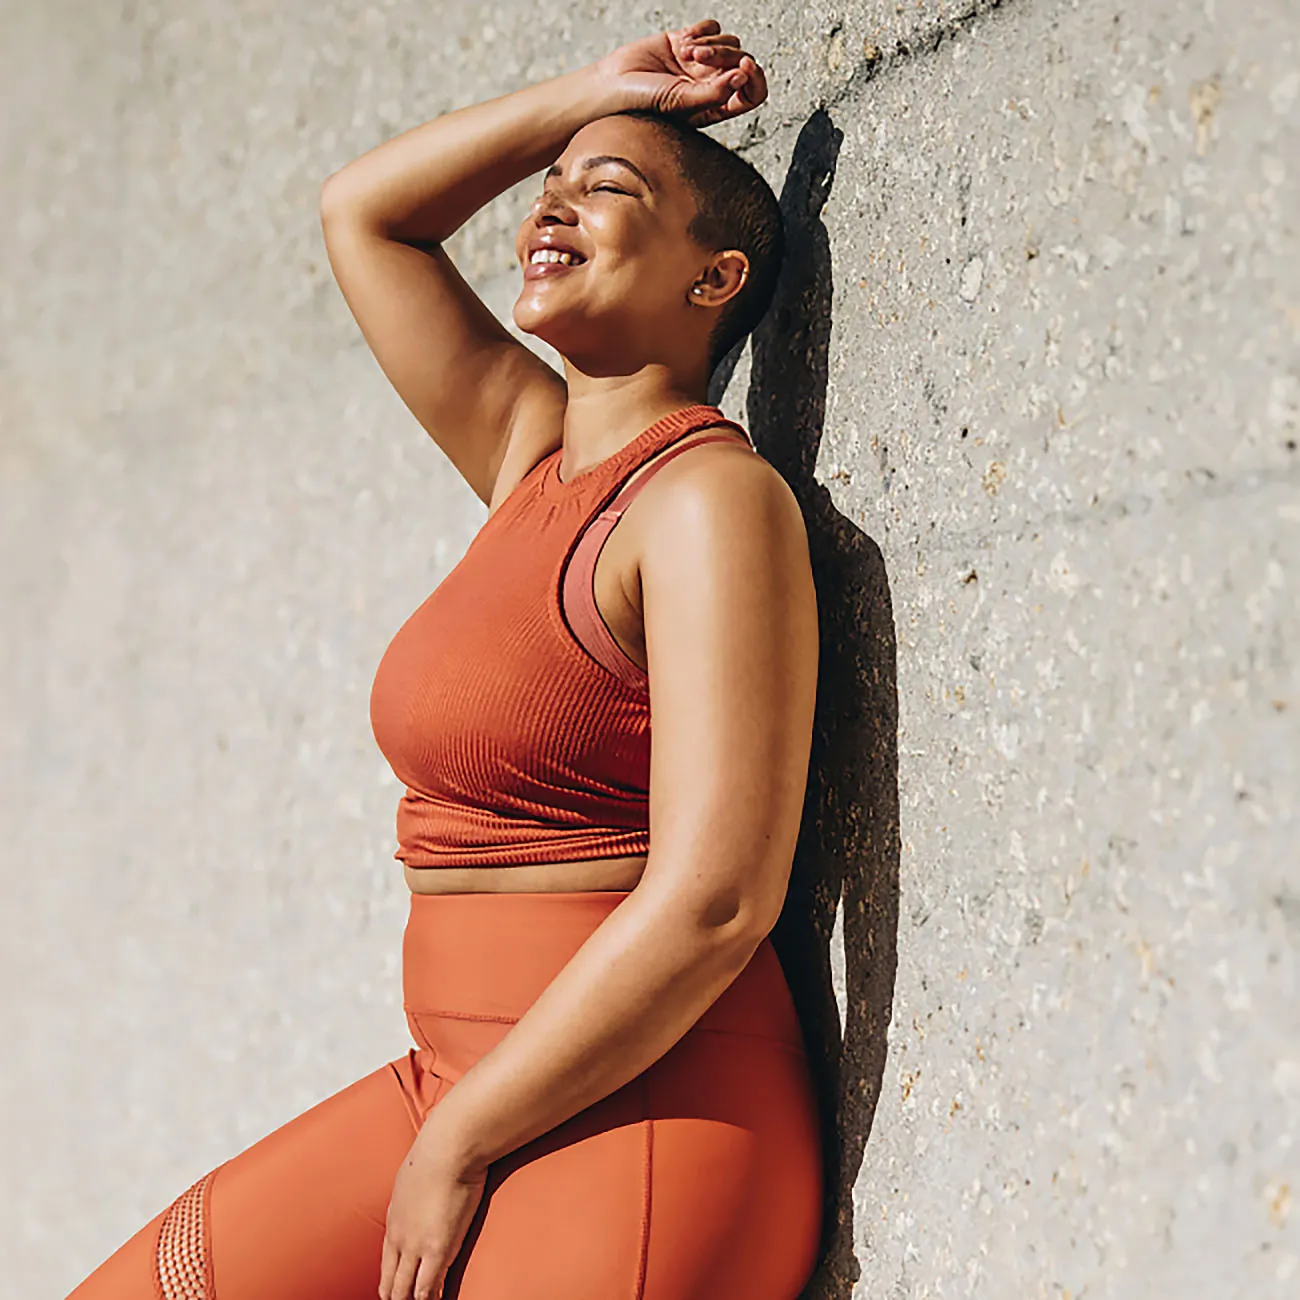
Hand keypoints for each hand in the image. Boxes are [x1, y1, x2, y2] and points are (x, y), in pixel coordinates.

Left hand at [378, 1130, 486, 1299]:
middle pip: (390, 1283)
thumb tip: (428, 1180)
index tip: (395, 1292)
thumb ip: (418, 1188)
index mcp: (394, 1219)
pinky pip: (427, 1288)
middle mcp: (399, 1237)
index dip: (391, 1281)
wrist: (448, 1148)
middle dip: (396, 1297)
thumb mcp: (416, 1173)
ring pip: (404, 1290)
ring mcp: (415, 1246)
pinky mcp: (437, 1250)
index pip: (387, 1262)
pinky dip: (430, 1299)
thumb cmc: (437, 1151)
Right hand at [594, 17, 768, 127]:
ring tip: (685, 53)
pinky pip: (712, 27)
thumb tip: (742, 76)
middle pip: (741, 62)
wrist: (613, 85)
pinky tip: (682, 42)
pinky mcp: (688, 42)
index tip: (742, 66)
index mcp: (715, 107)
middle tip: (697, 59)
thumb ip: (714, 93)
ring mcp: (701, 64)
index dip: (754, 78)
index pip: (752, 94)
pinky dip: (701, 30)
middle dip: (724, 56)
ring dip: (710, 43)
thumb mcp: (681, 103)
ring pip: (729, 41)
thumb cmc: (643, 105)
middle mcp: (712, 86)